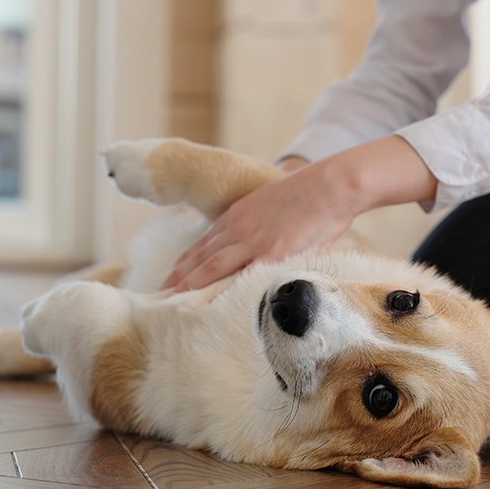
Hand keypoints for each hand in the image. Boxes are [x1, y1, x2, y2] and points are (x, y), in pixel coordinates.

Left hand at [163, 135, 436, 291]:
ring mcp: (252, 240)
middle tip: (157, 297)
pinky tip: (205, 304)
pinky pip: (239, 275)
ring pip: (210, 267)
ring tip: (169, 303)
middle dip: (176, 278)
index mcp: (238, 216)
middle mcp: (238, 228)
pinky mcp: (270, 252)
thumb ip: (264, 224)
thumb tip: (265, 242)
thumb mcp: (276, 207)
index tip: (170, 279)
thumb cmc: (312, 196)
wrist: (332, 184)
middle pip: (199, 258)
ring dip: (187, 286)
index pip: (203, 245)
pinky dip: (218, 290)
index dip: (185, 263)